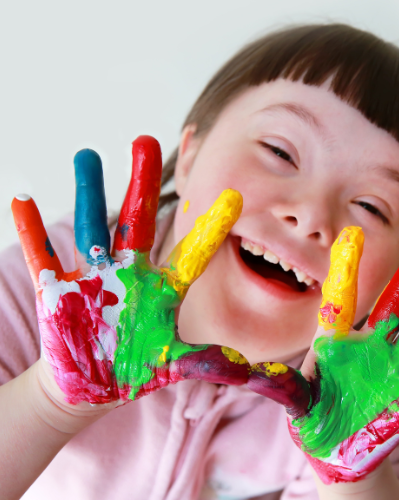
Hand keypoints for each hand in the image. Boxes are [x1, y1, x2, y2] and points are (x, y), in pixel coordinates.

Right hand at [12, 136, 249, 406]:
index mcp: (162, 289)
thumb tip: (248, 369)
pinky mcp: (59, 291)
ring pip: (91, 227)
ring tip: (87, 154)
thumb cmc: (136, 366)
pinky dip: (33, 233)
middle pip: (139, 222)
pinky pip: (44, 258)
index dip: (211, 229)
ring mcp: (94, 277)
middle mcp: (131, 273)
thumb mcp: (174, 363)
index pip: (192, 255)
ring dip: (88, 192)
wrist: (94, 381)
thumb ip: (208, 362)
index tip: (232, 196)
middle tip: (145, 142)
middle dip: (142, 185)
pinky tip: (22, 202)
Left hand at [248, 227, 398, 482]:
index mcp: (336, 343)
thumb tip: (248, 372)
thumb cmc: (311, 416)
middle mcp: (369, 348)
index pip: (342, 299)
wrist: (334, 447)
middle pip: (395, 302)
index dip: (346, 269)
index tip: (352, 234)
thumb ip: (283, 385)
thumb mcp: (296, 399)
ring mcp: (392, 370)